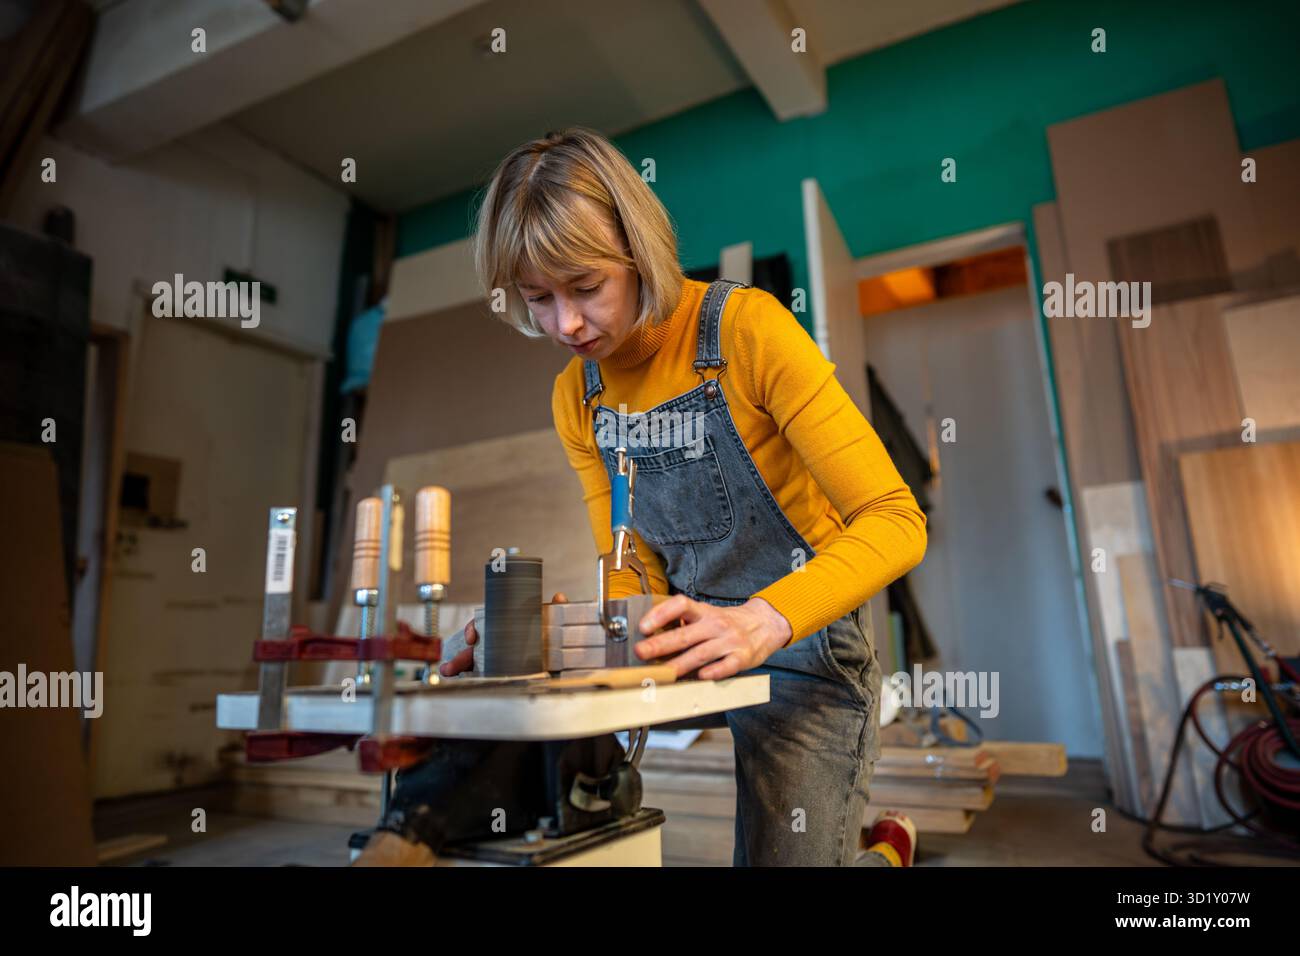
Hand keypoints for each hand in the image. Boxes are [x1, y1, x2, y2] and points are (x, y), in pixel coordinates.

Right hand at [438, 592, 569, 676]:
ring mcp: (502, 659)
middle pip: (477, 648)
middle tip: (450, 667)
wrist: (569, 659)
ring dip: (459, 667)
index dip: (474, 628)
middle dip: (460, 657)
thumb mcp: (558, 623)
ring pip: (476, 661)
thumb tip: (559, 597)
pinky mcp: (506, 673)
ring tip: (448, 673)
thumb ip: (559, 610)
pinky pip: (485, 675)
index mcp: (511, 627)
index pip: (486, 624)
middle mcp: (502, 642)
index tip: (472, 637)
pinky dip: (471, 678)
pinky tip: (460, 681)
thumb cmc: (559, 638)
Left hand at [632, 594, 792, 679]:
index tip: (643, 626)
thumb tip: (651, 637)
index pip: (680, 605)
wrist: (766, 624)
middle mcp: (716, 625)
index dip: (660, 614)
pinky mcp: (742, 658)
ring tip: (661, 674)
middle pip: (685, 634)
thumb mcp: (708, 615)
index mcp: (704, 612)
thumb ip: (685, 623)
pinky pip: (726, 666)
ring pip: (701, 653)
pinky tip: (700, 677)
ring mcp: (730, 641)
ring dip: (679, 664)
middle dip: (660, 644)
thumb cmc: (728, 623)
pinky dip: (713, 672)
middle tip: (641, 652)